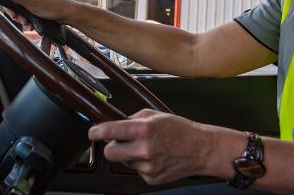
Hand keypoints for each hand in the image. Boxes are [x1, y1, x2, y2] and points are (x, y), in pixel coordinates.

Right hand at [0, 0, 74, 28]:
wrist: (64, 13)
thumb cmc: (50, 7)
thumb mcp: (31, 3)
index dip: (10, 9)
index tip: (15, 16)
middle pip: (13, 6)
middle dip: (17, 16)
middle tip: (24, 21)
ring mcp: (30, 0)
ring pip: (19, 12)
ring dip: (23, 20)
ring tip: (29, 24)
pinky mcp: (34, 7)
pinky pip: (26, 15)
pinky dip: (28, 20)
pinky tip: (32, 24)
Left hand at [88, 109, 213, 184]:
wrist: (200, 149)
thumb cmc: (180, 130)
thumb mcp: (155, 116)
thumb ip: (133, 119)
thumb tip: (115, 125)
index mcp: (143, 130)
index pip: (110, 131)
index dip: (97, 132)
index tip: (93, 133)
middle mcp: (144, 149)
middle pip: (110, 153)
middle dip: (112, 147)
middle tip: (120, 142)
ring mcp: (147, 166)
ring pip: (124, 162)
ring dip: (129, 155)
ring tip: (147, 148)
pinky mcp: (151, 178)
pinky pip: (136, 170)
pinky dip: (141, 164)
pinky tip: (155, 158)